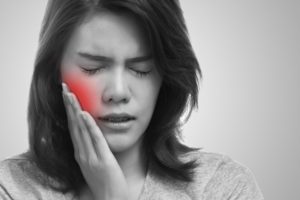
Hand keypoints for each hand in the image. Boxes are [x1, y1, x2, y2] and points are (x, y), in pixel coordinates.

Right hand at [62, 82, 128, 199]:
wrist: (110, 198)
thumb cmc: (104, 181)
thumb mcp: (94, 163)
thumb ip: (90, 149)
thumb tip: (88, 135)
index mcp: (80, 153)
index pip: (73, 127)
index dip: (69, 110)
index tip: (67, 95)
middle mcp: (82, 153)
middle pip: (73, 125)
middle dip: (69, 105)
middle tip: (64, 88)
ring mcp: (90, 156)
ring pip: (80, 130)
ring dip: (75, 111)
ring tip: (71, 95)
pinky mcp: (102, 160)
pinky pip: (95, 140)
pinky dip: (89, 126)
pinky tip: (84, 114)